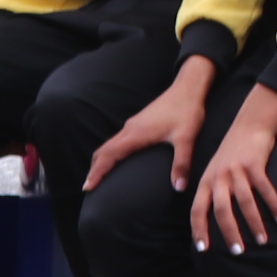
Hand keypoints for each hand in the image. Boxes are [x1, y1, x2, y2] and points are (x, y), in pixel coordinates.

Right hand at [87, 66, 211, 194]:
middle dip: (94, 169)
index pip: (109, 155)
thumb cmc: (187, 111)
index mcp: (136, 133)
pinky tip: (116, 161)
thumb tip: (180, 188)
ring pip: (109, 145)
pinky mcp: (138, 124)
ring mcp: (133, 125)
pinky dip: (110, 153)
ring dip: (101, 161)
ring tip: (97, 178)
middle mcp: (130, 129)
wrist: (188, 88)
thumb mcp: (187, 138)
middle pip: (103, 150)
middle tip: (88, 188)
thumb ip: (182, 163)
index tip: (87, 187)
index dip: (97, 172)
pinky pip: (117, 141)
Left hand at [190, 93, 276, 252]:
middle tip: (238, 251)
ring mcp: (237, 170)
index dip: (199, 230)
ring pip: (245, 202)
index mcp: (206, 181)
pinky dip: (273, 205)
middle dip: (230, 233)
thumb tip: (209, 220)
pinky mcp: (255, 164)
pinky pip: (265, 189)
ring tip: (262, 240)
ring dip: (254, 223)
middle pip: (222, 210)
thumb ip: (211, 192)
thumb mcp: (214, 170)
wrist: (249, 124)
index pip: (197, 209)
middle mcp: (219, 177)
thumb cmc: (232, 153)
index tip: (203, 249)